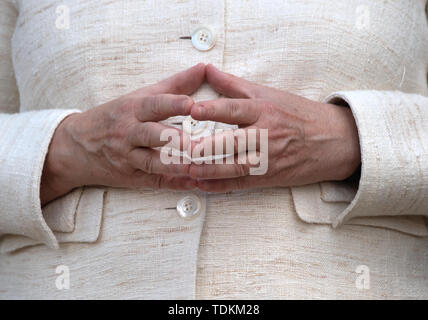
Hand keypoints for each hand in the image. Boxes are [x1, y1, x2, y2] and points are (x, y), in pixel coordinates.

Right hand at [41, 64, 205, 204]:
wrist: (76, 147)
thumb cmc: (114, 117)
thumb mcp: (139, 97)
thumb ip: (175, 84)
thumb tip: (204, 68)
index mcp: (132, 110)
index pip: (153, 105)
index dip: (172, 104)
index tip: (191, 104)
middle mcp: (128, 134)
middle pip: (150, 135)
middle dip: (171, 138)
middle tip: (194, 142)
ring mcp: (128, 158)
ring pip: (151, 162)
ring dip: (174, 166)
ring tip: (196, 168)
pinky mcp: (132, 177)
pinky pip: (154, 182)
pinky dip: (173, 184)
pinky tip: (192, 184)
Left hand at [189, 64, 360, 191]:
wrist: (334, 141)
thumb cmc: (299, 114)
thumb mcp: (269, 94)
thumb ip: (234, 85)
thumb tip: (207, 70)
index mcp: (265, 111)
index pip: (235, 109)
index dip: (212, 109)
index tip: (191, 109)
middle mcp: (266, 136)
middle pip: (231, 143)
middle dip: (205, 147)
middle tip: (181, 149)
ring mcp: (267, 160)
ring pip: (233, 168)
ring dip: (207, 171)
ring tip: (184, 170)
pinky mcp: (268, 178)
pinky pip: (240, 184)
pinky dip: (219, 186)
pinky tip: (200, 185)